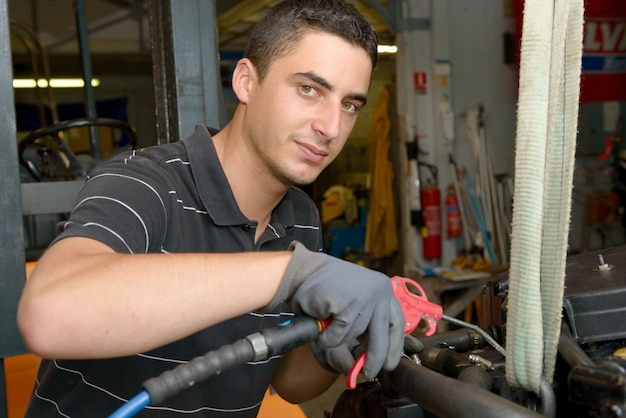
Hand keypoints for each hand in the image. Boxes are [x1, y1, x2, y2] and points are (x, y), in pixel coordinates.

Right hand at [269, 241, 404, 379]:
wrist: (302, 272)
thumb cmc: (326, 289)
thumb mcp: (354, 304)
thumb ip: (366, 327)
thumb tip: (370, 362)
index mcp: (383, 290)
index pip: (397, 323)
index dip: (394, 346)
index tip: (389, 364)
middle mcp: (379, 292)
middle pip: (382, 336)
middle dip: (375, 358)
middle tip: (369, 373)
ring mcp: (365, 297)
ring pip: (355, 336)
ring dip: (338, 339)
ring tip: (327, 324)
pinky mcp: (348, 305)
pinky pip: (339, 335)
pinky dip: (327, 337)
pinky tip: (321, 323)